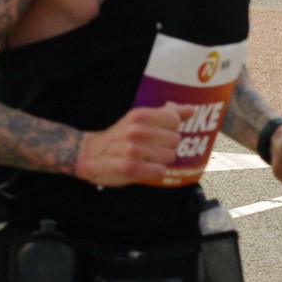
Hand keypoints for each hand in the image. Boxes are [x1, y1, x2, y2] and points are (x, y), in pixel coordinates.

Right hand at [74, 104, 196, 186]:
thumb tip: (192, 109)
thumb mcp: (139, 119)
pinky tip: (145, 169)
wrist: (89, 154)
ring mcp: (133, 149)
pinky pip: (159, 171)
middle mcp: (137, 130)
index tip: (158, 133)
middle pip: (175, 140)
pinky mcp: (130, 168)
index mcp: (140, 115)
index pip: (174, 120)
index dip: (169, 129)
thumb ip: (167, 114)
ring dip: (160, 160)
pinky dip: (155, 172)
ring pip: (169, 157)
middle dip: (166, 146)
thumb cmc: (119, 136)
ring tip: (146, 158)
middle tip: (151, 148)